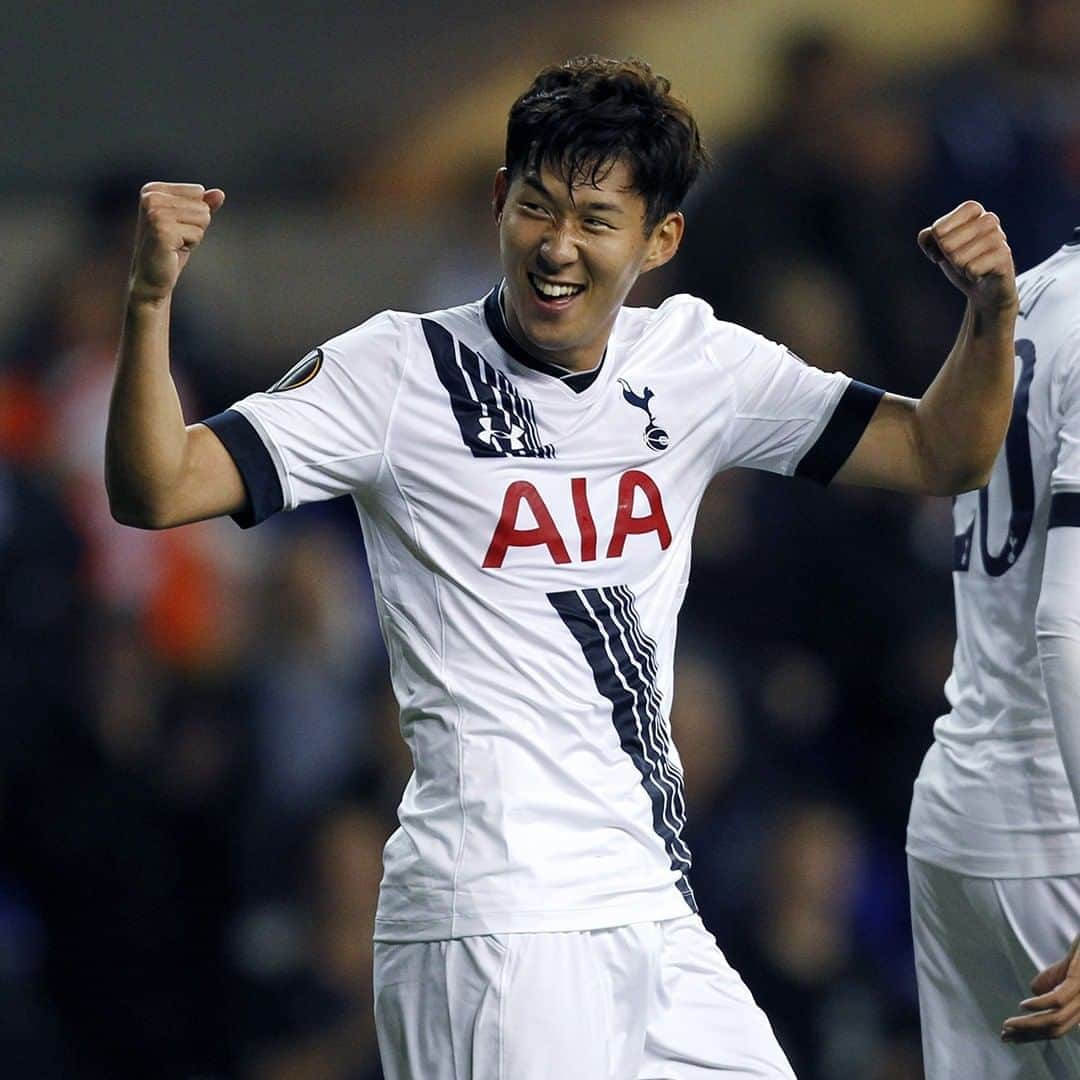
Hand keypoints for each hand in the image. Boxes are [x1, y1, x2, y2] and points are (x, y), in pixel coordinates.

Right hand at [129, 182, 224, 304]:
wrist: (152, 278)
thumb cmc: (170, 250)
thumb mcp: (188, 223)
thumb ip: (203, 205)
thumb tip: (219, 193)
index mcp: (153, 190)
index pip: (197, 191)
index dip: (193, 214)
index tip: (175, 227)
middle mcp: (151, 197)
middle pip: (201, 205)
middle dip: (195, 225)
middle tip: (176, 238)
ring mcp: (155, 212)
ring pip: (202, 217)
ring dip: (193, 235)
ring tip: (175, 243)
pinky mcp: (162, 229)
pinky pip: (198, 233)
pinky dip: (191, 244)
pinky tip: (174, 250)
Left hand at [918, 201, 1016, 314]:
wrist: (984, 288)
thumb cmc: (960, 262)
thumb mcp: (938, 248)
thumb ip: (926, 238)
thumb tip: (931, 236)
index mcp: (972, 209)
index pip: (938, 230)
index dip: (937, 245)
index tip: (949, 248)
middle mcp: (988, 218)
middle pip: (946, 244)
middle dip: (949, 258)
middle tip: (962, 260)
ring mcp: (999, 236)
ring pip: (958, 258)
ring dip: (960, 268)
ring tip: (973, 266)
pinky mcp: (1004, 255)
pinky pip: (972, 269)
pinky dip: (971, 276)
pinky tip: (982, 273)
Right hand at [1002, 935, 1079, 1042]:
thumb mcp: (1068, 967)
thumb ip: (1053, 979)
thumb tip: (1034, 992)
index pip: (1056, 1028)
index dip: (1033, 1035)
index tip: (1011, 1037)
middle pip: (1055, 1029)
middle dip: (1028, 1035)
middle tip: (1006, 1035)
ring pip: (1055, 1019)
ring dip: (1029, 1024)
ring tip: (1010, 1024)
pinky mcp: (1079, 980)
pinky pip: (1058, 999)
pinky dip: (1039, 1005)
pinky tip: (1023, 1005)